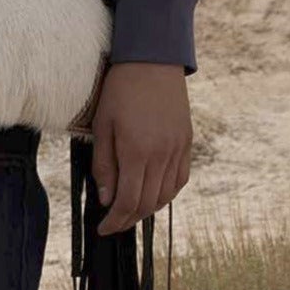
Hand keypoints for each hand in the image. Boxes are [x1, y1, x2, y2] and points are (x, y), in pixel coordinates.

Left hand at [91, 62, 192, 236]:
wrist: (152, 61)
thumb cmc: (120, 91)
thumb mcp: (102, 126)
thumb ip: (104, 165)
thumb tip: (106, 200)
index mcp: (137, 151)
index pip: (128, 201)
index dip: (115, 221)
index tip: (102, 229)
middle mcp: (162, 154)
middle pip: (148, 203)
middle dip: (128, 218)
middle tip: (112, 223)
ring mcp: (178, 149)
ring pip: (166, 195)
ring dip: (147, 208)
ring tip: (129, 210)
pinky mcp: (187, 142)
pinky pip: (180, 179)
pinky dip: (166, 193)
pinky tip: (153, 193)